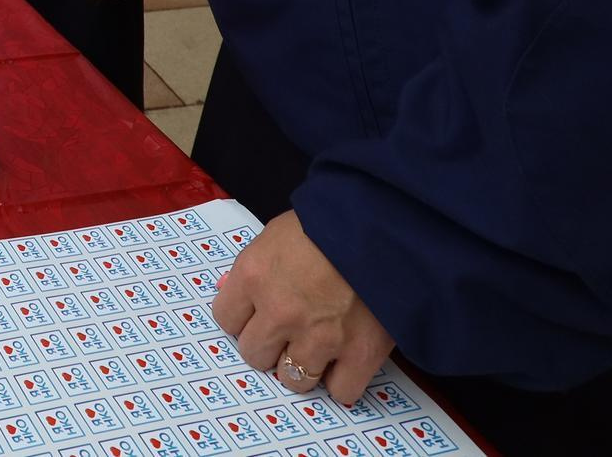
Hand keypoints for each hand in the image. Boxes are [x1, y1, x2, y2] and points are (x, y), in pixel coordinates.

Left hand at [211, 212, 396, 404]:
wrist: (385, 225)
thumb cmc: (329, 220)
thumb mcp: (277, 233)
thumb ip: (254, 267)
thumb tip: (232, 292)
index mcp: (254, 275)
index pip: (226, 320)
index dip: (245, 318)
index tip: (259, 314)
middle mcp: (279, 312)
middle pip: (255, 355)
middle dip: (271, 344)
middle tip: (290, 330)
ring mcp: (318, 337)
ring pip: (292, 379)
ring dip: (303, 365)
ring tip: (319, 344)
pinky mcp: (359, 353)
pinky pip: (340, 391)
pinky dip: (343, 379)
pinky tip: (347, 359)